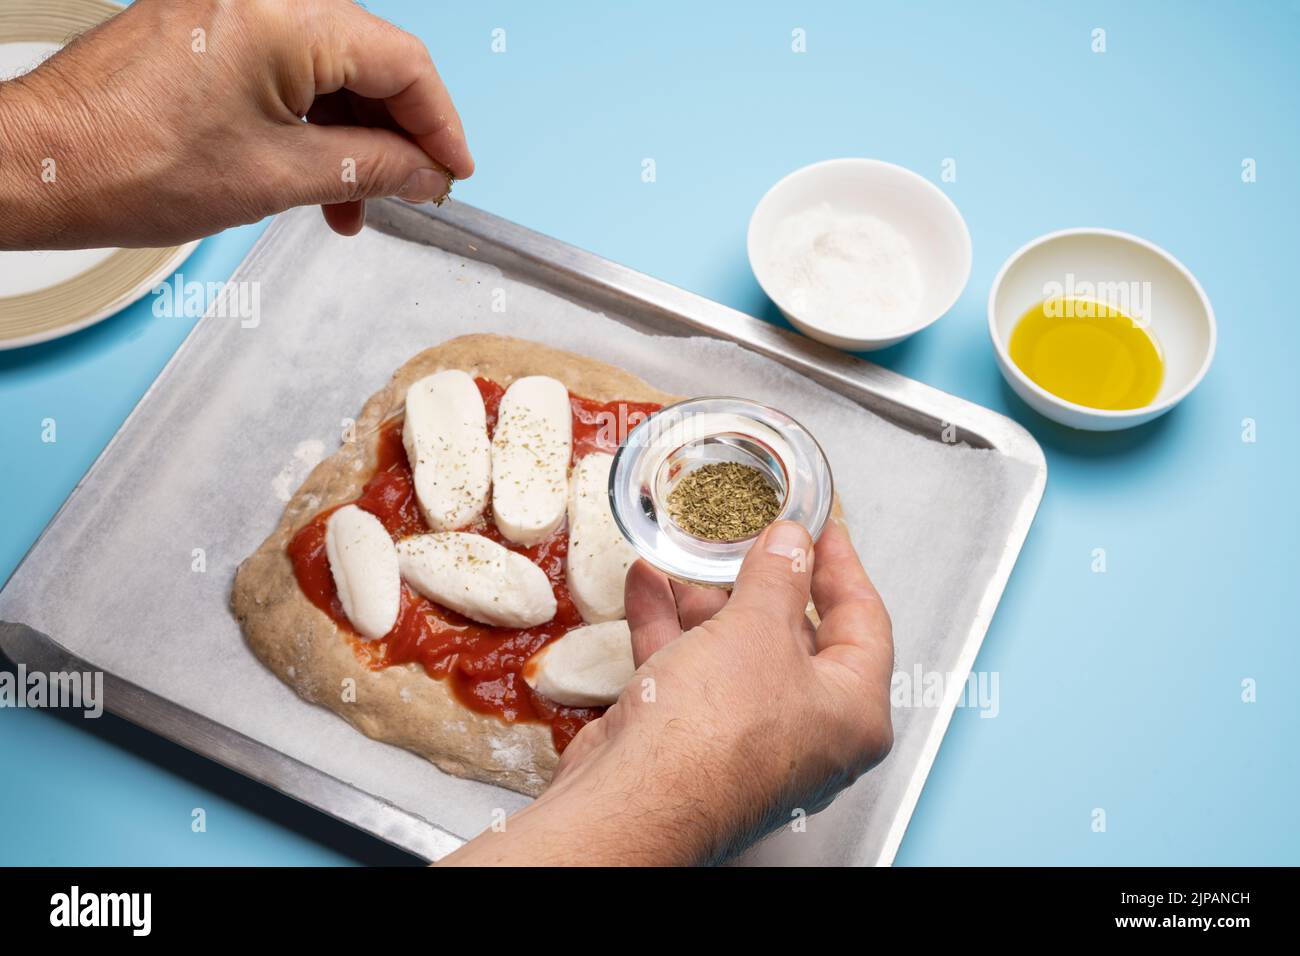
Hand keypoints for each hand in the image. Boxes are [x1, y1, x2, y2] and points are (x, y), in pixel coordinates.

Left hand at [0, 0, 472, 248]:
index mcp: (285, 15)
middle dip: (397, 136)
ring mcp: (231, 8)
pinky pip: (286, 70)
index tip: (452, 172)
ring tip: (355, 204)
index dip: (440, 124)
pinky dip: (311, 123)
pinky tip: (317, 175)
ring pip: (329, 70)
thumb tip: (424, 174)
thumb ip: (371, 169)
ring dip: (353, 139)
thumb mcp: (278, 177)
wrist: (40, 165)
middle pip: (369, 61)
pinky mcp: (208, 28)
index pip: (402, 62)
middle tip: (413, 193)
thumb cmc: (130, 163)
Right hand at [443, 519, 893, 865]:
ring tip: (690, 552)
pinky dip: (670, 627)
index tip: (822, 529)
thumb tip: (791, 544)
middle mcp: (808, 732)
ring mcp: (748, 738)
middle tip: (751, 534)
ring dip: (708, 601)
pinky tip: (648, 585)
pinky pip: (690, 670)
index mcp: (852, 712)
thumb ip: (778, 576)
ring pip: (736, 651)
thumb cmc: (713, 734)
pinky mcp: (694, 740)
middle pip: (796, 636)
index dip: (842, 566)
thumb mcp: (758, 628)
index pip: (865, 623)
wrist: (634, 799)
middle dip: (763, 581)